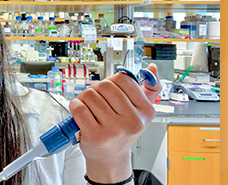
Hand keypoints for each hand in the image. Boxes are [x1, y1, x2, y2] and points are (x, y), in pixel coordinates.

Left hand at [68, 64, 161, 182]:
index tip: (110, 91)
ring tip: (89, 108)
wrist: (110, 158)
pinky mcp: (95, 136)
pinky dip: (75, 106)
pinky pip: (79, 107)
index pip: (123, 79)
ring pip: (90, 95)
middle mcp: (133, 121)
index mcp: (146, 111)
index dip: (112, 81)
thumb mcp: (140, 113)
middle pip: (105, 85)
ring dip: (84, 98)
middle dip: (96, 89)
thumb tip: (152, 68)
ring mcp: (114, 129)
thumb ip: (149, 89)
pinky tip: (80, 113)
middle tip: (97, 100)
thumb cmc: (122, 132)